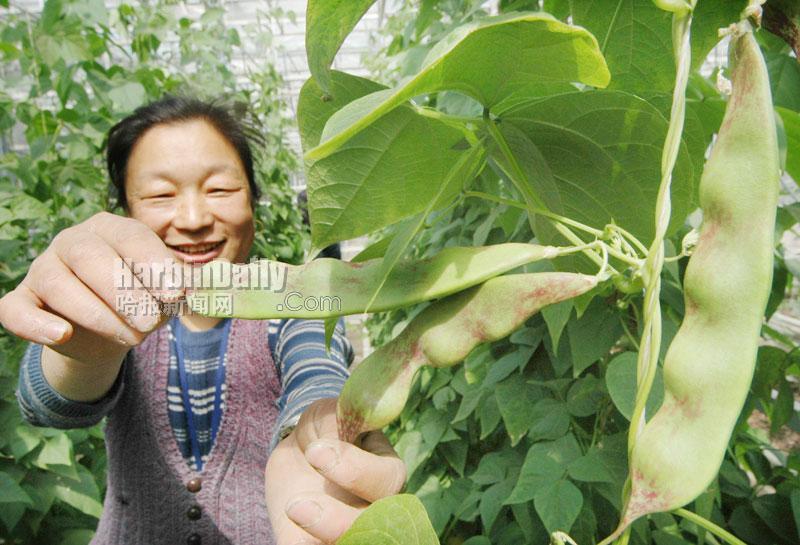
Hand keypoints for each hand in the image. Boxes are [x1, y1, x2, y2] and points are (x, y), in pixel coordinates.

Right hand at [0, 212, 181, 397]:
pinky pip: (16, 309)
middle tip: (150, 323)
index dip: (154, 264)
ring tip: (131, 338)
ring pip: (58, 284)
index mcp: (112, 228)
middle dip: (124, 292)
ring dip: (96, 314)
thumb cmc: (144, 299)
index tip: (177, 293)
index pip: (131, 238)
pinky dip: (36, 324)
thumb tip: (206, 286)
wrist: (110, 331)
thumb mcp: (166, 291)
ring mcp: (43, 268)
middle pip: (91, 257)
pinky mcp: (23, 300)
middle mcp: (73, 241)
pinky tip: (62, 335)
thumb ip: (182, 285)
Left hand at [265, 398, 406, 544]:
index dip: (355, 470)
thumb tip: (347, 421)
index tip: (316, 450)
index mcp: (386, 473)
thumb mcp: (331, 415)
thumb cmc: (325, 430)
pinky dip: (303, 544)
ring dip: (326, 533)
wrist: (299, 453)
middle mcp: (376, 508)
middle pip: (376, 529)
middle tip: (298, 504)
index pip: (387, 480)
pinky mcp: (315, 541)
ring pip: (351, 542)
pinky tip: (292, 538)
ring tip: (293, 509)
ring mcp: (349, 528)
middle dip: (339, 522)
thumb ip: (340, 420)